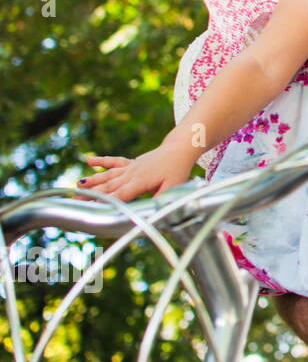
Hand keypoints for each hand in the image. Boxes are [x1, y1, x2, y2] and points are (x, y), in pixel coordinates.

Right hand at [78, 143, 196, 201]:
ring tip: (76, 186)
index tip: (93, 207)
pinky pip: (114, 162)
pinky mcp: (131, 163)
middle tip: (75, 201)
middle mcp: (131, 174)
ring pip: (108, 175)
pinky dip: (101, 161)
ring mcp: (130, 168)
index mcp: (140, 182)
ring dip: (92, 181)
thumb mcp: (173, 187)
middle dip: (91, 194)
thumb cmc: (177, 169)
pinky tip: (88, 161)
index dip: (107, 201)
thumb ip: (161, 199)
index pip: (120, 194)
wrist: (179, 149)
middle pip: (109, 186)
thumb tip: (153, 212)